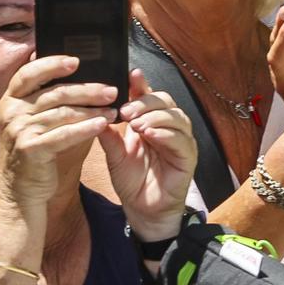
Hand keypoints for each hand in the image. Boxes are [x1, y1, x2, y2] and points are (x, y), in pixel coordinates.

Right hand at [0, 53, 119, 218]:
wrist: (19, 190)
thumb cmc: (34, 153)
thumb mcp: (35, 123)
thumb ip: (52, 102)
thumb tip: (85, 82)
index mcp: (10, 100)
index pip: (28, 73)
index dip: (51, 64)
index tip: (77, 61)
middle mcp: (11, 112)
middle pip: (54, 92)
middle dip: (87, 89)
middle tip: (112, 90)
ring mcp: (19, 130)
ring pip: (62, 112)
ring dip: (92, 109)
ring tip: (114, 110)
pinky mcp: (31, 149)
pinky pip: (64, 134)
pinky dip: (86, 128)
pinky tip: (102, 125)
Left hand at [97, 74, 197, 241]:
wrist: (142, 209)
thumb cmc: (131, 179)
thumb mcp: (114, 153)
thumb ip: (108, 134)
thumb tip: (95, 111)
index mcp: (148, 121)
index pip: (148, 95)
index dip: (141, 84)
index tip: (130, 75)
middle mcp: (167, 127)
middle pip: (164, 101)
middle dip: (145, 102)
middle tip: (125, 111)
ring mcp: (180, 141)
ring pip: (176, 117)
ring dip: (155, 116)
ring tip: (136, 123)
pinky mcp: (188, 157)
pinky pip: (182, 140)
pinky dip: (166, 134)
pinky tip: (151, 134)